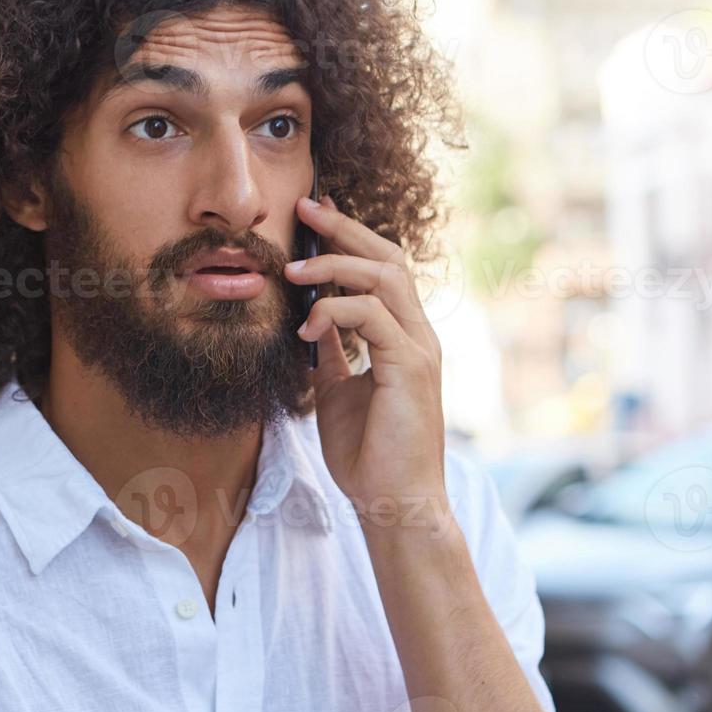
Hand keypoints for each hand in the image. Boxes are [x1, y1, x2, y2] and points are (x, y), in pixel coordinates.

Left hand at [284, 195, 446, 517]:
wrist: (394, 503)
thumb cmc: (369, 455)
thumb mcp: (339, 391)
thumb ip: (333, 352)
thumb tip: (310, 320)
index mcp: (403, 336)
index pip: (382, 268)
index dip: (349, 236)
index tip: (313, 214)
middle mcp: (418, 334)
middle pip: (389, 257)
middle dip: (344, 228)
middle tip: (304, 207)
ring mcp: (419, 348)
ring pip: (386, 276)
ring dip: (335, 263)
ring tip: (292, 270)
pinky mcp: (410, 367)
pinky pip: (372, 316)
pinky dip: (334, 312)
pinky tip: (306, 328)